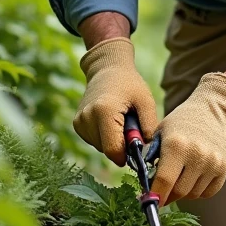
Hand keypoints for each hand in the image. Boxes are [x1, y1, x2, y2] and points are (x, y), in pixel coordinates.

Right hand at [73, 37, 157, 165]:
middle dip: (122, 146)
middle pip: (107, 150)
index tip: (137, 148)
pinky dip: (105, 136)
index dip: (126, 155)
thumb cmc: (130, 84)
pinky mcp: (77, 124)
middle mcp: (87, 117)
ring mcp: (79, 121)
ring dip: (113, 141)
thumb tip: (146, 151)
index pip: (112, 150)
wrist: (107, 69)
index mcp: (104, 111)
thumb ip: (149, 126)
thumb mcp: (146, 101)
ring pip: (100, 147)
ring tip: (120, 120)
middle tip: (131, 126)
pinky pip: (94, 141)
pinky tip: (110, 121)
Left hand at [152, 73, 225, 204]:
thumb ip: (151, 158)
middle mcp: (197, 155)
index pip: (164, 182)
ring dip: (183, 192)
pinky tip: (193, 178)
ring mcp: (213, 163)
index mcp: (177, 145)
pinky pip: (208, 192)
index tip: (150, 201)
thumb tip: (146, 186)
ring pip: (193, 195)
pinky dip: (198, 190)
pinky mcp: (224, 168)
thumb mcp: (161, 133)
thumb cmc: (182, 122)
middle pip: (179, 192)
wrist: (214, 110)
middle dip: (167, 195)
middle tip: (162, 190)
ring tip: (179, 178)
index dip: (155, 196)